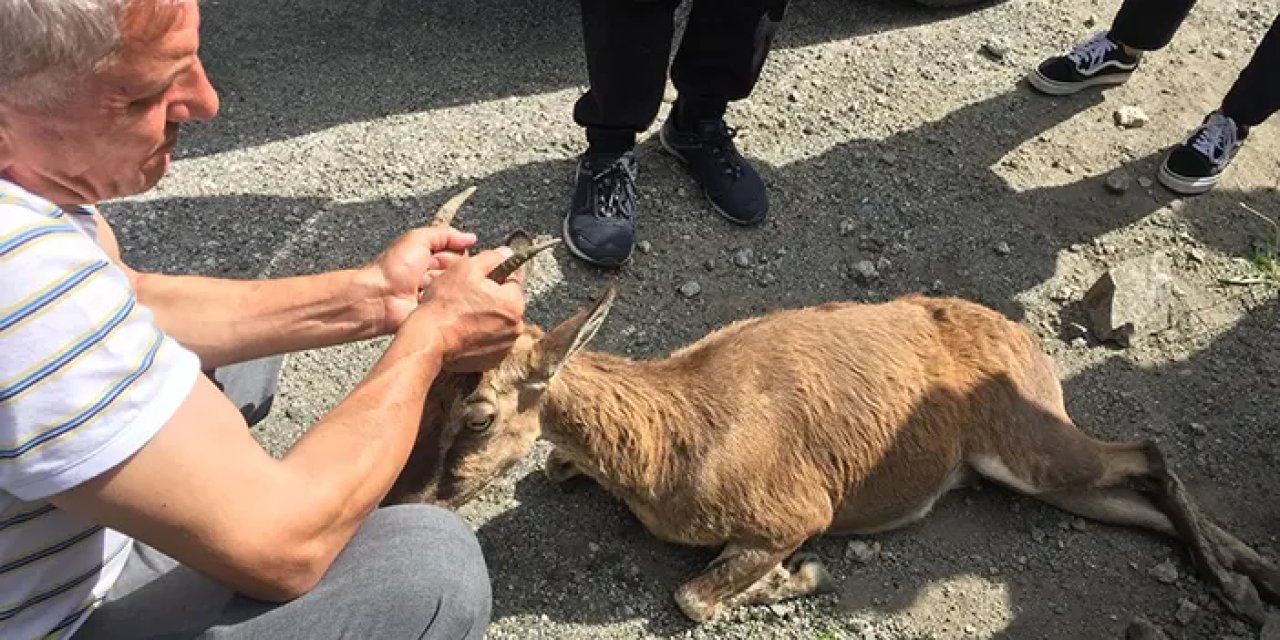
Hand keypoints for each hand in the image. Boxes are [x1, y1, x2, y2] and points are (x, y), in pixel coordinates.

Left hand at [362, 226, 477, 333]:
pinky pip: (450, 307)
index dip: (458, 254)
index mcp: (427, 255)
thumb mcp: (419, 238)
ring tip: (436, 287)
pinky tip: (440, 301)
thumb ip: (445, 234)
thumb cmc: (393, 268)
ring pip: (456, 288)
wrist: (379, 298)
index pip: (458, 253)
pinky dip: (447, 303)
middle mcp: (431, 273)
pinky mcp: (433, 311)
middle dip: (455, 271)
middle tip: (443, 272)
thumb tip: (470, 237)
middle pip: (459, 271)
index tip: (458, 255)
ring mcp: (433, 293)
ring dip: (450, 287)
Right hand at [413, 248, 525, 371]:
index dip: (494, 276)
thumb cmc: (446, 303)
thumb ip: (492, 258)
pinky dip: (480, 335)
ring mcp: (504, 346)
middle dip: (491, 298)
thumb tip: (508, 253)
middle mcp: (515, 327)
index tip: (478, 280)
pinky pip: (490, 340)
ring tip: (463, 315)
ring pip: (498, 322)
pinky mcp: (492, 360)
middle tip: (466, 297)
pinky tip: (464, 330)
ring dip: (486, 317)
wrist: (428, 338)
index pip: (512, 281)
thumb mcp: (467, 268)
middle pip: (506, 303)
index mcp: (514, 303)